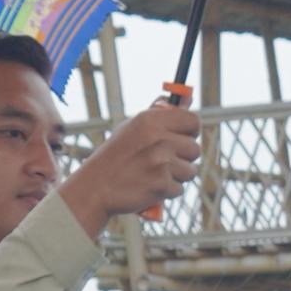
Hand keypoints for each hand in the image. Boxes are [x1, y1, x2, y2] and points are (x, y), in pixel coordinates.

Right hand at [59, 102, 203, 235]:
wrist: (96, 187)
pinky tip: (149, 186)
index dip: (191, 131)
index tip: (183, 137)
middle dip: (184, 158)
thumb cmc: (117, 155)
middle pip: (194, 149)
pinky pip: (179, 189)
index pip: (193, 121)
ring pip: (190, 171)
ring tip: (154, 174)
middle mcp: (158, 138)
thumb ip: (160, 112)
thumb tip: (188, 99)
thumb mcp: (133, 127)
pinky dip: (167, 191)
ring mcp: (161, 162)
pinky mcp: (161, 185)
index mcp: (151, 120)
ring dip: (176, 176)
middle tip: (164, 161)